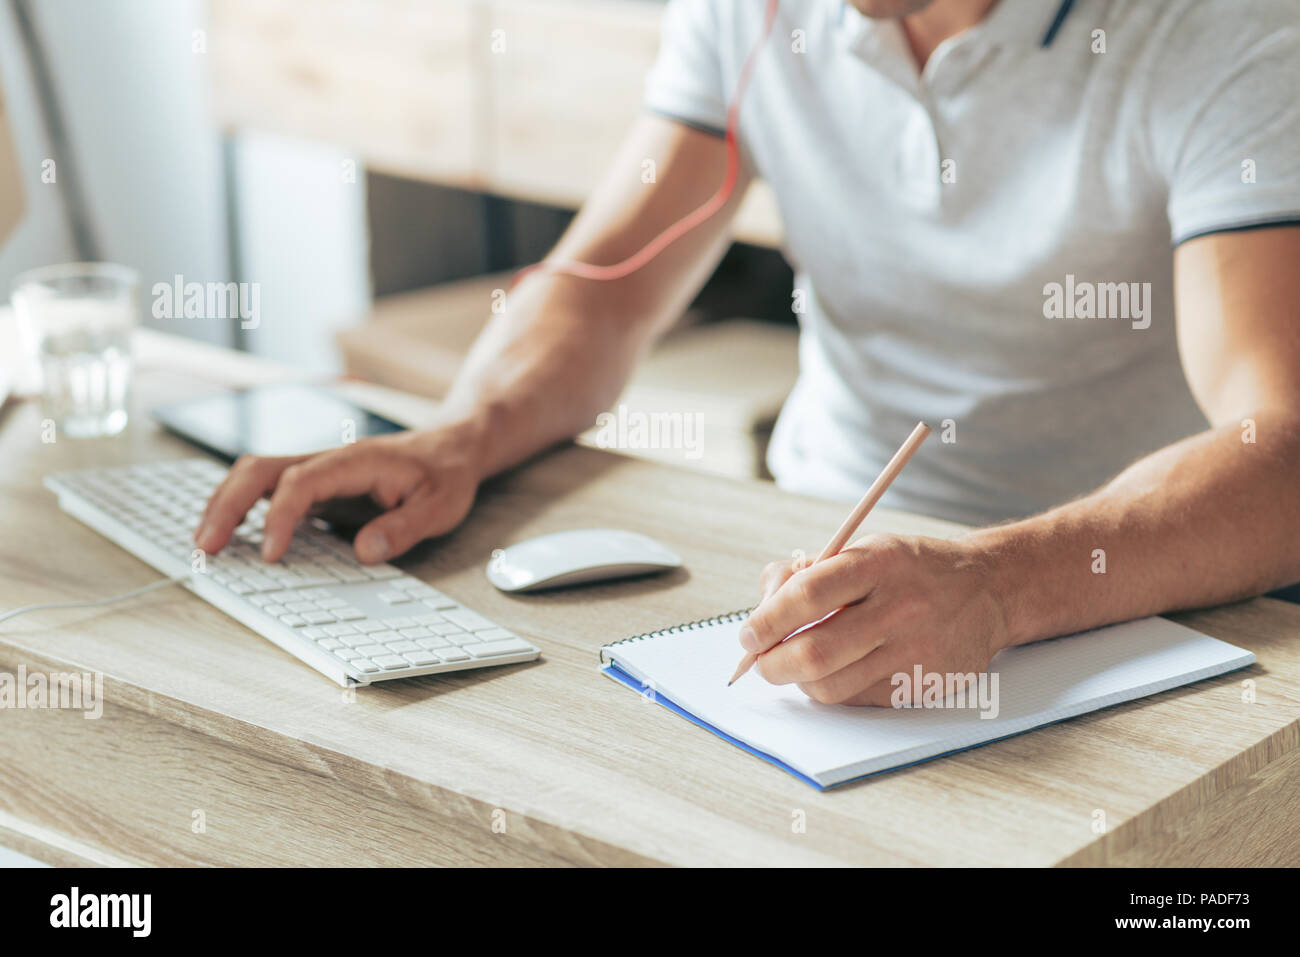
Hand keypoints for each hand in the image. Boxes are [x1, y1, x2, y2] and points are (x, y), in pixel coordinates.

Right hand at [194, 426, 481, 564]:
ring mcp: (318, 471)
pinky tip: (229, 535)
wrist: (452, 447)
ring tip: (204, 544)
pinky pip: (268, 490)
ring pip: (256, 475)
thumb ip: (404, 528)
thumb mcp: (441, 506)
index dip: (279, 517)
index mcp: (355, 461)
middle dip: (227, 505)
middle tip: (206, 547)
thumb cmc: (446, 474)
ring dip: (225, 504)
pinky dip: (241, 508)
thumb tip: (364, 552)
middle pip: (260, 468)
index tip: (270, 555)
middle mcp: (328, 460)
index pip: (301, 482)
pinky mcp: (316, 485)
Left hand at [739, 534, 1008, 705]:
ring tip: (795, 664)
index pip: (807, 595)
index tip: (748, 633)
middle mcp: (899, 608)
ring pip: (830, 686)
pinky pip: (855, 699)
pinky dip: (832, 689)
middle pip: (814, 652)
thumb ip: (806, 573)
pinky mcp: (921, 684)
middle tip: (760, 661)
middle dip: (772, 663)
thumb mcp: (862, 548)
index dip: (766, 620)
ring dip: (798, 681)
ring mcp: (913, 650)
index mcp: (879, 563)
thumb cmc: (909, 569)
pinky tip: (835, 670)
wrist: (986, 591)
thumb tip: (763, 609)